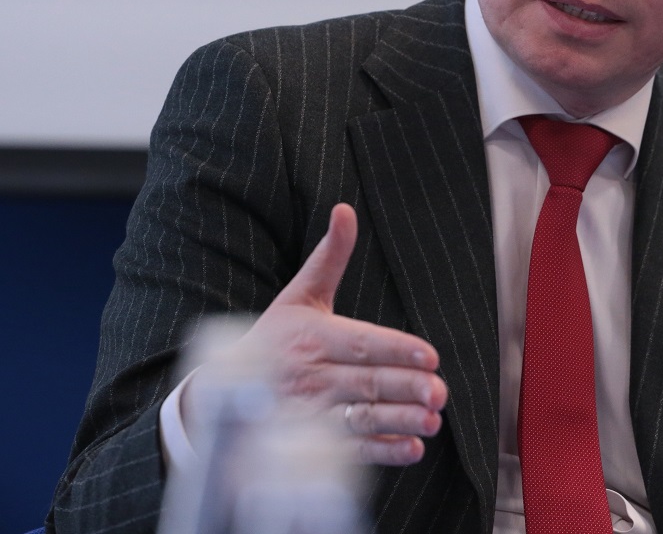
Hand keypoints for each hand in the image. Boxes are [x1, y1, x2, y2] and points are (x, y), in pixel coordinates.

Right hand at [183, 203, 446, 464]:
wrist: (223, 393)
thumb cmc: (273, 339)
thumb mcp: (298, 296)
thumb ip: (329, 256)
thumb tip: (345, 210)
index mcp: (311, 337)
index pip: (360, 342)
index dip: (396, 349)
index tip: (430, 355)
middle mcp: (310, 376)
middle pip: (366, 383)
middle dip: (406, 387)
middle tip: (439, 392)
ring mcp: (310, 414)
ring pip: (362, 418)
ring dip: (398, 421)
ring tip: (432, 421)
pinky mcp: (311, 445)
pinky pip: (351, 451)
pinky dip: (381, 452)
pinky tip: (411, 449)